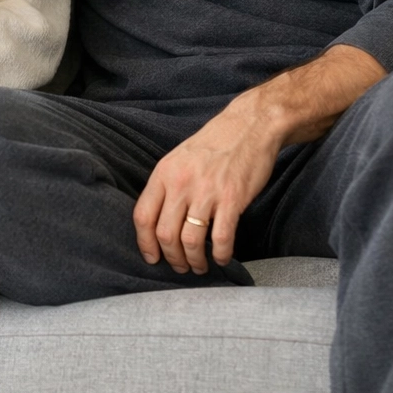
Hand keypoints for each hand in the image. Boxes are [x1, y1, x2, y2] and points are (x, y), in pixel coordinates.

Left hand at [133, 97, 279, 274]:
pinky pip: (220, 238)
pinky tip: (221, 258)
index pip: (143, 215)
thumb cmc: (214, 144)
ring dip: (194, 261)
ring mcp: (206, 191)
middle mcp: (181, 182)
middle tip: (180, 266)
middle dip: (172, 258)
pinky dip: (220, 255)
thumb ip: (168, 185)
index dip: (144, 243)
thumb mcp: (180, 158)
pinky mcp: (232, 199)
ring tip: (199, 266)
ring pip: (190, 241)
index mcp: (164, 172)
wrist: (250, 125)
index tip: (152, 258)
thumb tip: (158, 221)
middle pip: (165, 234)